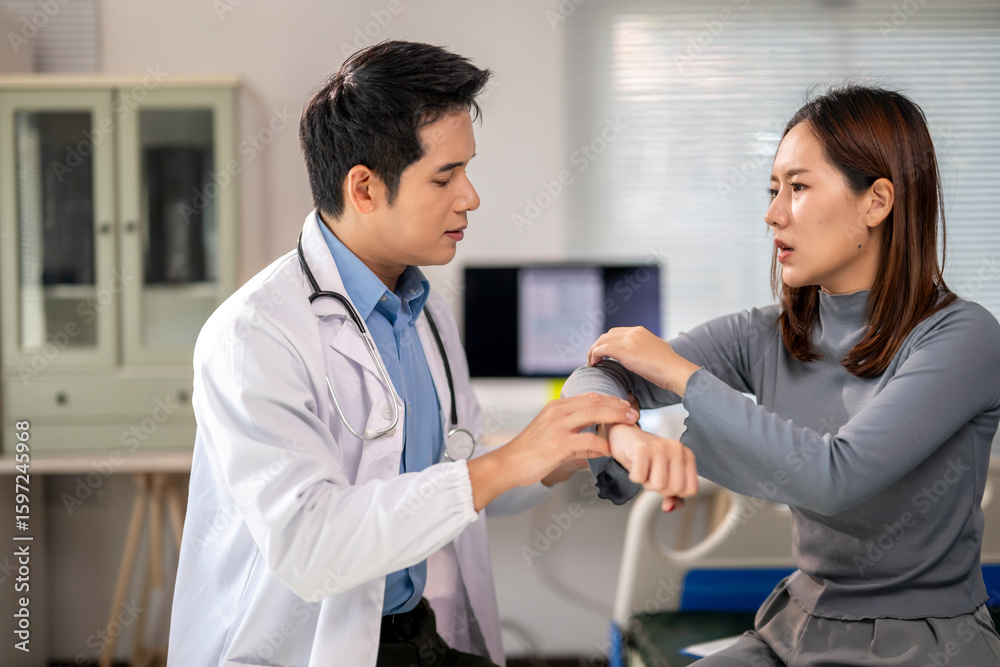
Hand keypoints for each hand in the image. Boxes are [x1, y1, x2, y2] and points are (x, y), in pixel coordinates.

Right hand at [467, 393, 638, 510]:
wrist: (507, 464)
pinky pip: (589, 440)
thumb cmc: (528, 452)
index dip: (610, 399)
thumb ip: (572, 431)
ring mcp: (558, 427)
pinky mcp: (559, 444)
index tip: (624, 405)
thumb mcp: (550, 433)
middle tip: (634, 413)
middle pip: (595, 401)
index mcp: (556, 407)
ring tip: (630, 425)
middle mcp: (557, 412)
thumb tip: (595, 440)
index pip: (589, 396)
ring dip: (616, 419)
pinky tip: (612, 450)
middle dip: (618, 406)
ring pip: (595, 414)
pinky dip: (604, 444)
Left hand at [588, 327, 699, 396]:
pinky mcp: (625, 351)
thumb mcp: (657, 350)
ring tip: (592, 363)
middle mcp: (633, 332)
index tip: (603, 354)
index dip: (606, 342)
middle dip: (598, 346)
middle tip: (595, 359)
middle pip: (607, 335)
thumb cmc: (669, 366)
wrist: (676, 370)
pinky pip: (602, 349)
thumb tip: (640, 354)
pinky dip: (595, 354)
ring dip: (593, 351)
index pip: (616, 332)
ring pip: (602, 341)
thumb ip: (645, 348)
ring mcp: (629, 340)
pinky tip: (595, 364)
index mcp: (640, 331)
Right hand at [607, 423, 697, 511]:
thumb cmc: (647, 458)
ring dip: (646, 483)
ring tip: (644, 469)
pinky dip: (634, 477)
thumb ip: (673, 496)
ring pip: (658, 485)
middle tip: (652, 475)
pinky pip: (639, 478)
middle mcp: (677, 448)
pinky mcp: (642, 447)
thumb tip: (669, 508)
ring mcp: (660, 447)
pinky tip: (635, 465)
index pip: (690, 489)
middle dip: (660, 489)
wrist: (625, 436)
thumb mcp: (665, 476)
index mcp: (687, 455)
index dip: (675, 492)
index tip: (665, 480)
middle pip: (675, 488)